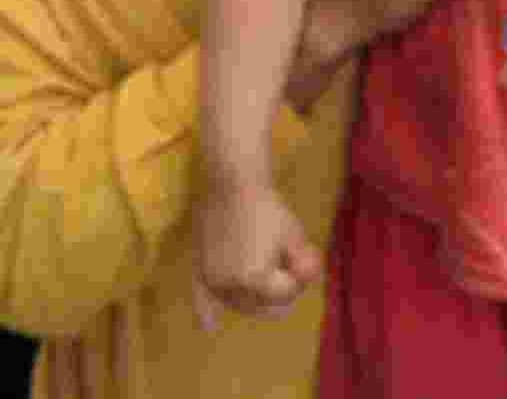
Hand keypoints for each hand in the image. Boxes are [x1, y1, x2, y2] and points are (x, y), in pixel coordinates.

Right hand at [197, 181, 320, 327]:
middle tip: (286, 264)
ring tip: (264, 272)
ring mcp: (212, 279)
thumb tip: (307, 280)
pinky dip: (205, 312)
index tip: (301, 253)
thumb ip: (305, 264)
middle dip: (279, 291)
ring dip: (254, 299)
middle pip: (263, 306)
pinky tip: (208, 326)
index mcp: (255, 279)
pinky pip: (201, 297)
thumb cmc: (267, 206)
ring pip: (239, 304)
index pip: (286, 294)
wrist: (231, 181)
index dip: (298, 275)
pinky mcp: (200, 269)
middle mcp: (230, 286)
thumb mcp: (294, 234)